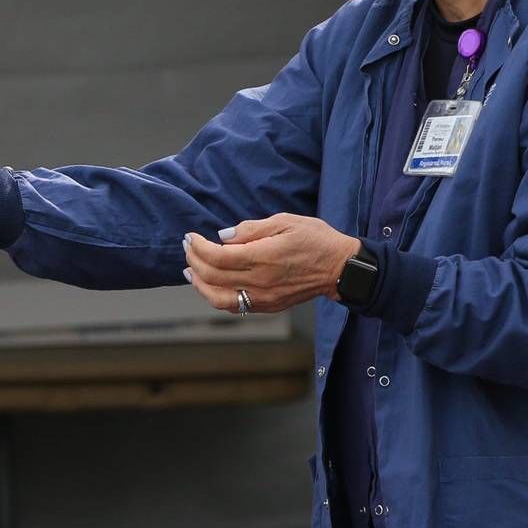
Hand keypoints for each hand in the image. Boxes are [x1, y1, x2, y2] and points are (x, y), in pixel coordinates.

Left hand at [182, 214, 361, 314]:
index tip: (191, 237)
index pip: (217, 257)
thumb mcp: (285, 222)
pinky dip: (215, 296)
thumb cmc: (316, 240)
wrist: (340, 269)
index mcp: (263, 258)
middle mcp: (260, 282)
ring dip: (198, 284)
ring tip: (189, 270)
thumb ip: (251, 229)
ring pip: (218, 298)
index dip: (198, 247)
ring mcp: (263, 298)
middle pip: (212, 276)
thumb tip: (223, 236)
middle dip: (194, 260)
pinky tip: (209, 284)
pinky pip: (234, 306)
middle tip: (187, 247)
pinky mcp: (268, 306)